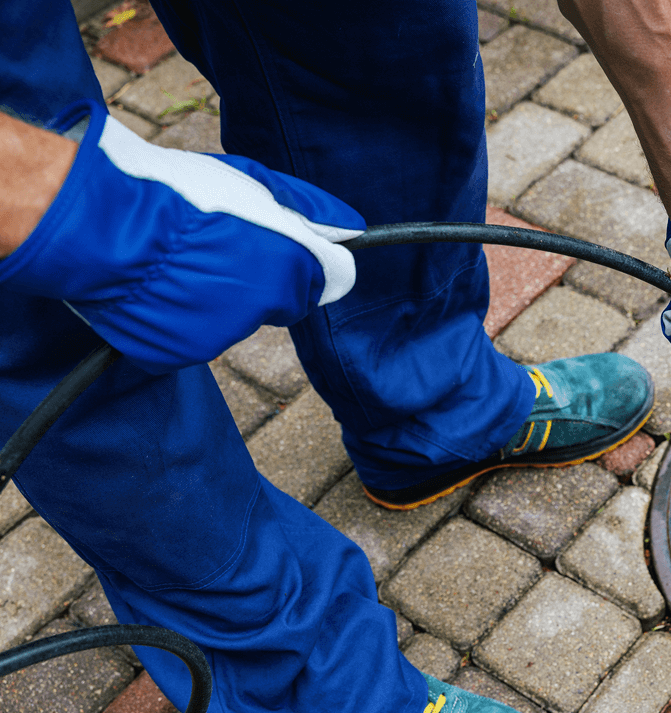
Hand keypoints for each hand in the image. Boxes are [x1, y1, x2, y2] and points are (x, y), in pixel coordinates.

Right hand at [0, 99, 363, 373]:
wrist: (99, 221)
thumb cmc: (176, 192)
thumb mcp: (253, 183)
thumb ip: (309, 209)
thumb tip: (352, 229)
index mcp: (290, 265)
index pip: (330, 278)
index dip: (304, 258)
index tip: (280, 245)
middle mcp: (264, 308)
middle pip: (281, 301)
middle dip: (260, 280)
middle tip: (216, 246)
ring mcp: (220, 336)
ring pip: (235, 320)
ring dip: (216, 298)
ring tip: (177, 261)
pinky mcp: (178, 353)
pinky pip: (191, 336)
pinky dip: (180, 318)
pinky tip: (157, 286)